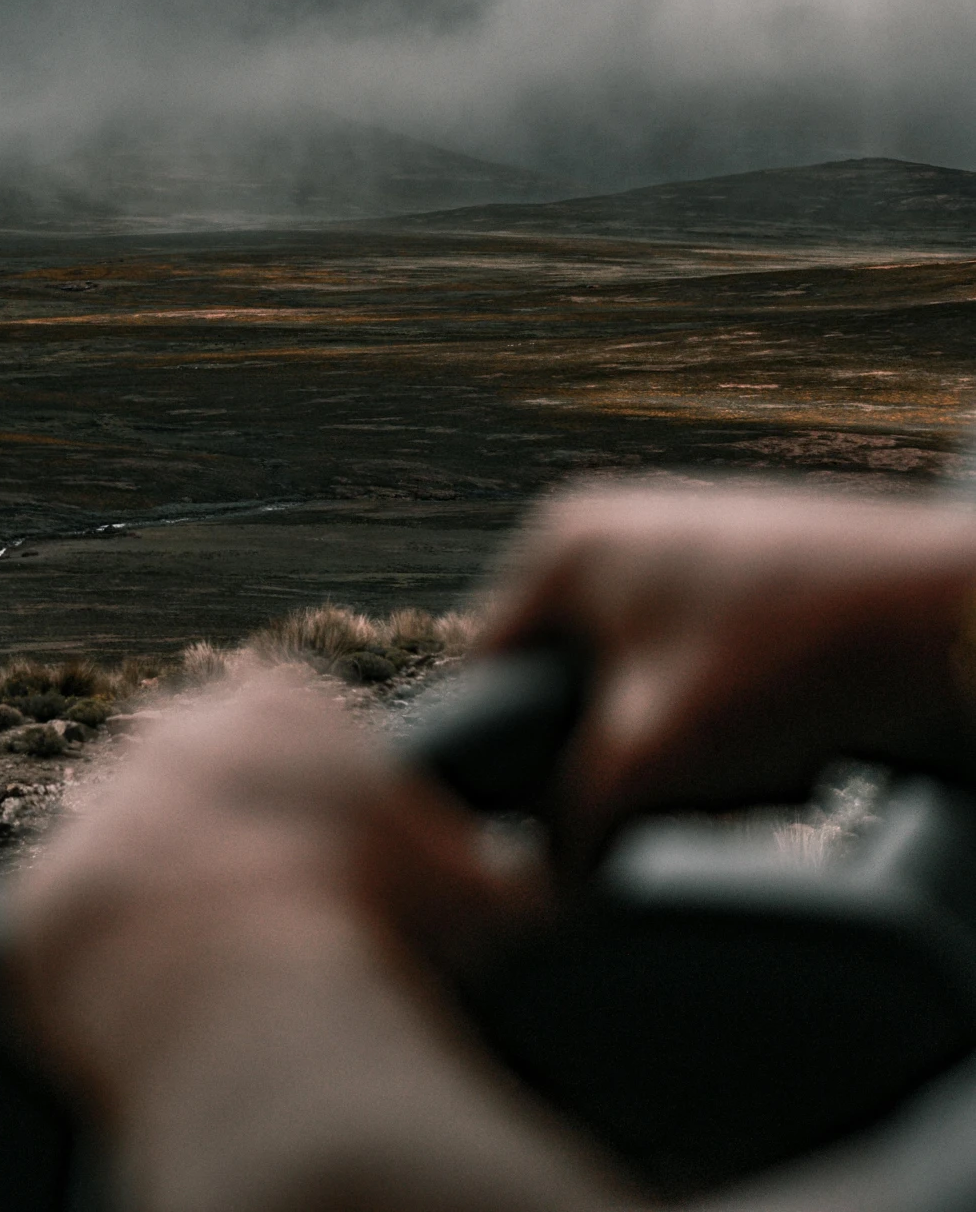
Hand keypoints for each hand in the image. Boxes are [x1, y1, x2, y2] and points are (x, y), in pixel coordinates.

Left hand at [5, 675, 630, 1211]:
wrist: (245, 985)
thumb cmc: (380, 931)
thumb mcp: (477, 891)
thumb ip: (496, 874)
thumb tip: (537, 897)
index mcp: (278, 706)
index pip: (294, 732)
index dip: (324, 802)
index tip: (343, 865)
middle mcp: (166, 737)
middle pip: (200, 780)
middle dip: (232, 838)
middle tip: (278, 917)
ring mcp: (92, 812)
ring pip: (127, 853)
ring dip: (161, 903)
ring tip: (217, 974)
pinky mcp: (39, 899)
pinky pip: (72, 934)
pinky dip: (107, 974)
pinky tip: (154, 1013)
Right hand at [477, 478, 975, 857]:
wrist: (959, 621)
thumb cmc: (793, 662)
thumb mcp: (652, 758)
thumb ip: (572, 820)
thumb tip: (543, 883)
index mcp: (560, 544)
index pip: (486, 677)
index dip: (509, 767)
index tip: (539, 830)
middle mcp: (615, 530)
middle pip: (571, 691)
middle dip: (621, 759)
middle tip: (680, 793)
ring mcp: (692, 554)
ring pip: (644, 695)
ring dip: (687, 752)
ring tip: (752, 769)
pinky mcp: (758, 587)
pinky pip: (706, 681)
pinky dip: (738, 727)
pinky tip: (794, 746)